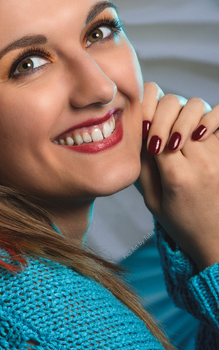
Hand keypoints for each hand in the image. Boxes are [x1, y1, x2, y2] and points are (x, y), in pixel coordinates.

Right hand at [137, 82, 218, 270]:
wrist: (217, 238)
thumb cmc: (183, 224)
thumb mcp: (153, 202)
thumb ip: (144, 168)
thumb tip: (139, 136)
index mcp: (177, 177)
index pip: (155, 131)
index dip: (145, 125)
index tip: (142, 132)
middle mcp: (201, 163)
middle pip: (176, 114)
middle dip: (160, 116)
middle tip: (155, 128)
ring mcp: (218, 155)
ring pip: (197, 110)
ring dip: (181, 115)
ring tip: (176, 130)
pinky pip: (217, 119)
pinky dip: (205, 117)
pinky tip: (197, 127)